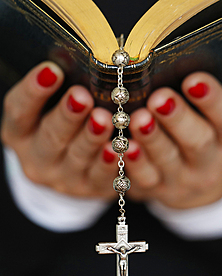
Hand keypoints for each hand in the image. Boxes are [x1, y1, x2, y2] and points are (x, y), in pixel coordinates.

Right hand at [1, 62, 118, 198]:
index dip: (33, 92)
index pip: (19, 112)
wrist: (67, 171)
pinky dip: (112, 162)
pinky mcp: (89, 189)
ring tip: (105, 119)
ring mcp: (63, 178)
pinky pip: (102, 177)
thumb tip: (79, 62)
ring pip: (78, 157)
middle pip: (50, 137)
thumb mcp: (48, 112)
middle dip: (68, 116)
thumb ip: (58, 93)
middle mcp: (38, 160)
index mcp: (20, 134)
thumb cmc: (59, 129)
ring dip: (92, 138)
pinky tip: (124, 147)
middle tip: (82, 97)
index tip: (51, 69)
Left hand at [125, 72, 221, 208]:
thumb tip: (166, 67)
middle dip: (177, 119)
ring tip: (137, 119)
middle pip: (197, 142)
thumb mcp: (206, 123)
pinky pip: (144, 178)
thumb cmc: (197, 139)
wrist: (194, 186)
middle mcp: (208, 162)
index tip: (193, 80)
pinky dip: (133, 162)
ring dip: (151, 139)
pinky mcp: (158, 189)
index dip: (212, 100)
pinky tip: (121, 146)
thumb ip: (191, 102)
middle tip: (158, 98)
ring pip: (167, 159)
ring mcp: (182, 179)